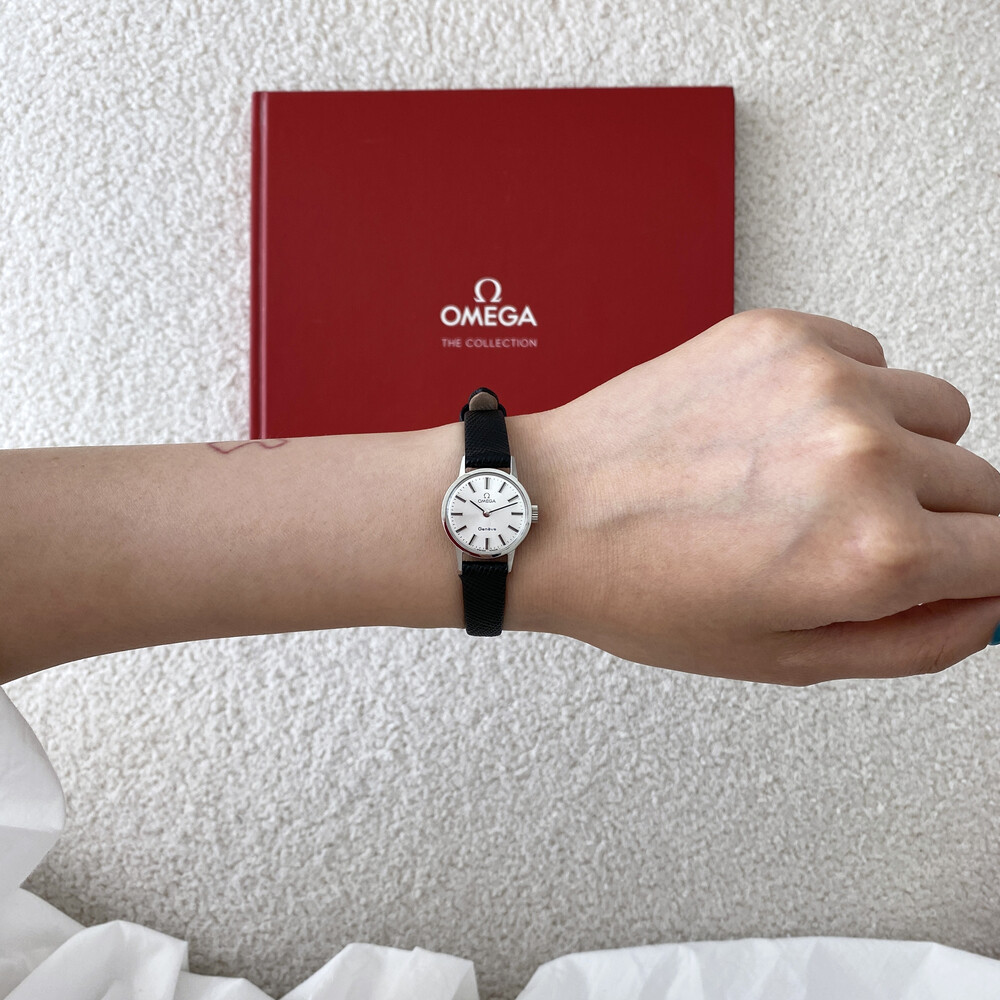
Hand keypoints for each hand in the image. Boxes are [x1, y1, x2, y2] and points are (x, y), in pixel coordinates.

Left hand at [534, 308, 999, 683]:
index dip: (982, 569)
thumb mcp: (784, 658)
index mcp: (874, 553)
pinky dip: (851, 394)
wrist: (551, 510)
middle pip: (986, 483)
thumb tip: (990, 605)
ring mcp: (827, 383)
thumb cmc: (642, 588)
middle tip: (852, 534)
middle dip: (940, 519)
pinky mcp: (786, 334)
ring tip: (814, 479)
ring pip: (941, 413)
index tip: (955, 566)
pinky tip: (779, 431)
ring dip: (903, 450)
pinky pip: (875, 357)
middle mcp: (865, 458)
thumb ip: (914, 641)